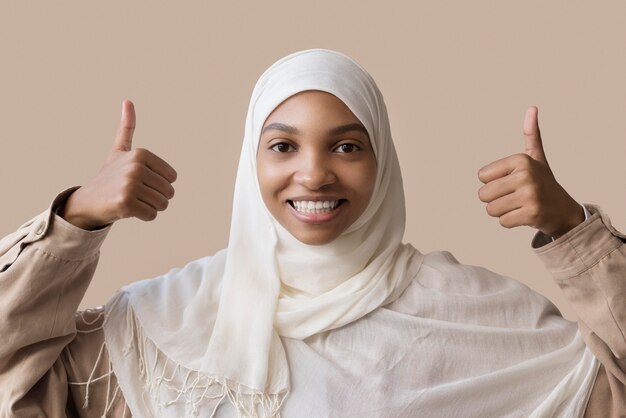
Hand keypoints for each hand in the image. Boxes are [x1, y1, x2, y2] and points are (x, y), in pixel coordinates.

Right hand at [59, 100, 176, 229]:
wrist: (87, 200)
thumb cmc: (109, 176)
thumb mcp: (119, 150)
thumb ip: (127, 128)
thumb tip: (127, 101)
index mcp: (141, 154)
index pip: (172, 178)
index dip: (160, 184)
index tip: (141, 182)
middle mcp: (136, 167)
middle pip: (169, 192)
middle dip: (156, 198)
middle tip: (136, 194)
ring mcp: (130, 185)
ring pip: (162, 205)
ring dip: (150, 208)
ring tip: (133, 201)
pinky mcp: (126, 203)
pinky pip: (152, 215)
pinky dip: (144, 217)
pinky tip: (129, 211)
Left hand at [477, 106, 583, 238]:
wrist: (564, 210)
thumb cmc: (543, 182)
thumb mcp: (536, 158)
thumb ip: (531, 134)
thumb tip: (532, 108)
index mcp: (520, 159)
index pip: (481, 177)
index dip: (493, 183)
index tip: (512, 182)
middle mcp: (526, 175)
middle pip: (483, 195)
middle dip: (495, 199)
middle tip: (515, 197)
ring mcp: (530, 195)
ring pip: (491, 210)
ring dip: (502, 211)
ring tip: (519, 205)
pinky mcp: (532, 214)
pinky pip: (502, 221)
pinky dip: (511, 221)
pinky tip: (525, 215)